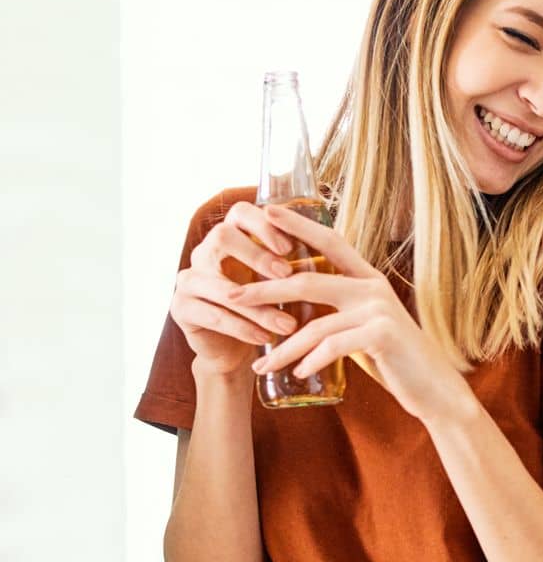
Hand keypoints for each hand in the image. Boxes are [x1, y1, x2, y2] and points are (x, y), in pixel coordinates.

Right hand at [170, 200, 301, 376]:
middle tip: (285, 274)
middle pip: (222, 236)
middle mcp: (206, 252)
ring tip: (287, 325)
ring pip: (220, 284)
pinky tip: (265, 338)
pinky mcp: (182, 308)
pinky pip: (211, 314)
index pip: (240, 212)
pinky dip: (242, 327)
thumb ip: (300, 264)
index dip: (263, 224)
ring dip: (257, 305)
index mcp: (232, 237)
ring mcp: (190, 279)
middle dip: (256, 255)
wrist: (239, 349)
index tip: (290, 246)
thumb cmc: (270, 307)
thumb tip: (342, 250)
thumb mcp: (285, 284)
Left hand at [228, 204, 466, 422]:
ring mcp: (379, 310)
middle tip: (231, 296)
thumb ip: (340, 313)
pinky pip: (333, 345)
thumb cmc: (396, 360)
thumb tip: (297, 313)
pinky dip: (311, 360)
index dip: (297, 225)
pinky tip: (298, 374)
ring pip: (315, 325)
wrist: (435, 389)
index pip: (330, 242)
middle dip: (264, 290)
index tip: (264, 211)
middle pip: (308, 282)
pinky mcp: (382, 334)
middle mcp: (373, 288)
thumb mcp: (365, 328)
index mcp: (368, 279)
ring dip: (282, 348)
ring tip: (260, 366)